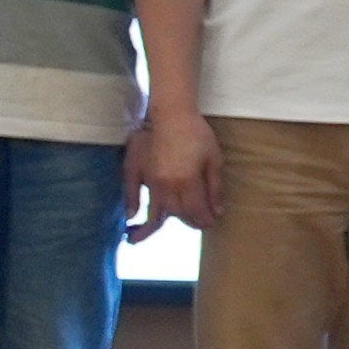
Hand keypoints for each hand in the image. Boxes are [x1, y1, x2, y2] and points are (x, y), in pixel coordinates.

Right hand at [130, 107, 221, 235]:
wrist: (171, 116)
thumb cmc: (197, 135)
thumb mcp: (214, 160)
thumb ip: (215, 188)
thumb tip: (217, 212)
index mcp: (187, 182)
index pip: (196, 211)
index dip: (205, 221)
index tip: (212, 223)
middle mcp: (166, 186)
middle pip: (177, 214)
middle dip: (190, 221)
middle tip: (200, 223)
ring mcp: (150, 180)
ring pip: (156, 209)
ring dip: (159, 223)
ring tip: (156, 233)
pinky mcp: (137, 172)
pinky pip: (132, 195)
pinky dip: (131, 207)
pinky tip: (132, 218)